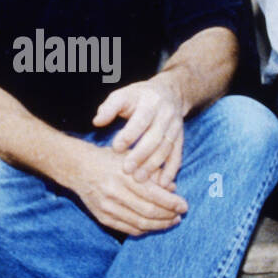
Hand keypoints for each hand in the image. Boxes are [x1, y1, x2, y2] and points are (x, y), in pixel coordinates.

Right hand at [63, 140, 189, 236]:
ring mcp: (108, 207)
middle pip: (149, 212)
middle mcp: (115, 193)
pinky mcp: (103, 217)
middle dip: (168, 216)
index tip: (184, 206)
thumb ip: (153, 172)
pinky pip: (128, 229)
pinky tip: (154, 225)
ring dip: (159, 225)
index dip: (172, 203)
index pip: (154, 195)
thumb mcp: (132, 158)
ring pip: (140, 223)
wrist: (79, 168)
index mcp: (124, 176)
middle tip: (180, 216)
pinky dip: (144, 229)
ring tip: (171, 222)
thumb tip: (173, 189)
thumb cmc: (110, 159)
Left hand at [93, 73, 187, 187]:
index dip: (129, 135)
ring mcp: (175, 127)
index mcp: (150, 101)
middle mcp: (166, 114)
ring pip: (166, 148)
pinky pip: (177, 155)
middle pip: (155, 137)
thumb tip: (97, 122)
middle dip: (141, 155)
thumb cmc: (137, 97)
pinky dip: (171, 170)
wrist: (168, 93)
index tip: (115, 148)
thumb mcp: (122, 95)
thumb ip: (109, 108)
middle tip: (126, 170)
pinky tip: (162, 184)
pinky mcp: (180, 138)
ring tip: (139, 179)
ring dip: (154, 165)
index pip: (141, 119)